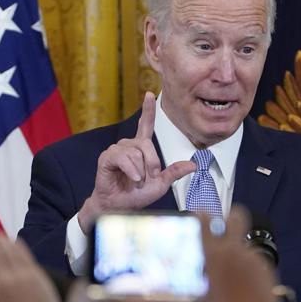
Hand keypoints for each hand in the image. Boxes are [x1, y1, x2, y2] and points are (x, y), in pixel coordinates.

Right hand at [78, 92, 196, 229]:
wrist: (120, 207)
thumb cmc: (138, 195)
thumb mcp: (161, 184)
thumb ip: (175, 173)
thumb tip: (194, 165)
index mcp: (141, 148)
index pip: (145, 125)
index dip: (148, 110)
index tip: (149, 94)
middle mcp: (128, 145)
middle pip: (146, 144)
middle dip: (152, 163)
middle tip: (149, 178)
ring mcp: (116, 150)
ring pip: (136, 152)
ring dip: (141, 170)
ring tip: (137, 181)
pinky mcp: (107, 158)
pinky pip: (123, 158)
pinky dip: (131, 171)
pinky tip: (133, 179)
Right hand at [202, 207, 277, 301]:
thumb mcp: (202, 290)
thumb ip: (206, 272)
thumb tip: (207, 266)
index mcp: (212, 253)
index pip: (206, 220)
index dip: (204, 214)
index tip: (204, 213)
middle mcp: (233, 250)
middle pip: (237, 216)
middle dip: (233, 215)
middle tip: (229, 221)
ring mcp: (252, 257)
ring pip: (246, 246)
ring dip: (241, 255)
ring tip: (237, 278)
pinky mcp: (266, 267)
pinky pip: (256, 262)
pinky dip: (252, 270)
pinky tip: (248, 287)